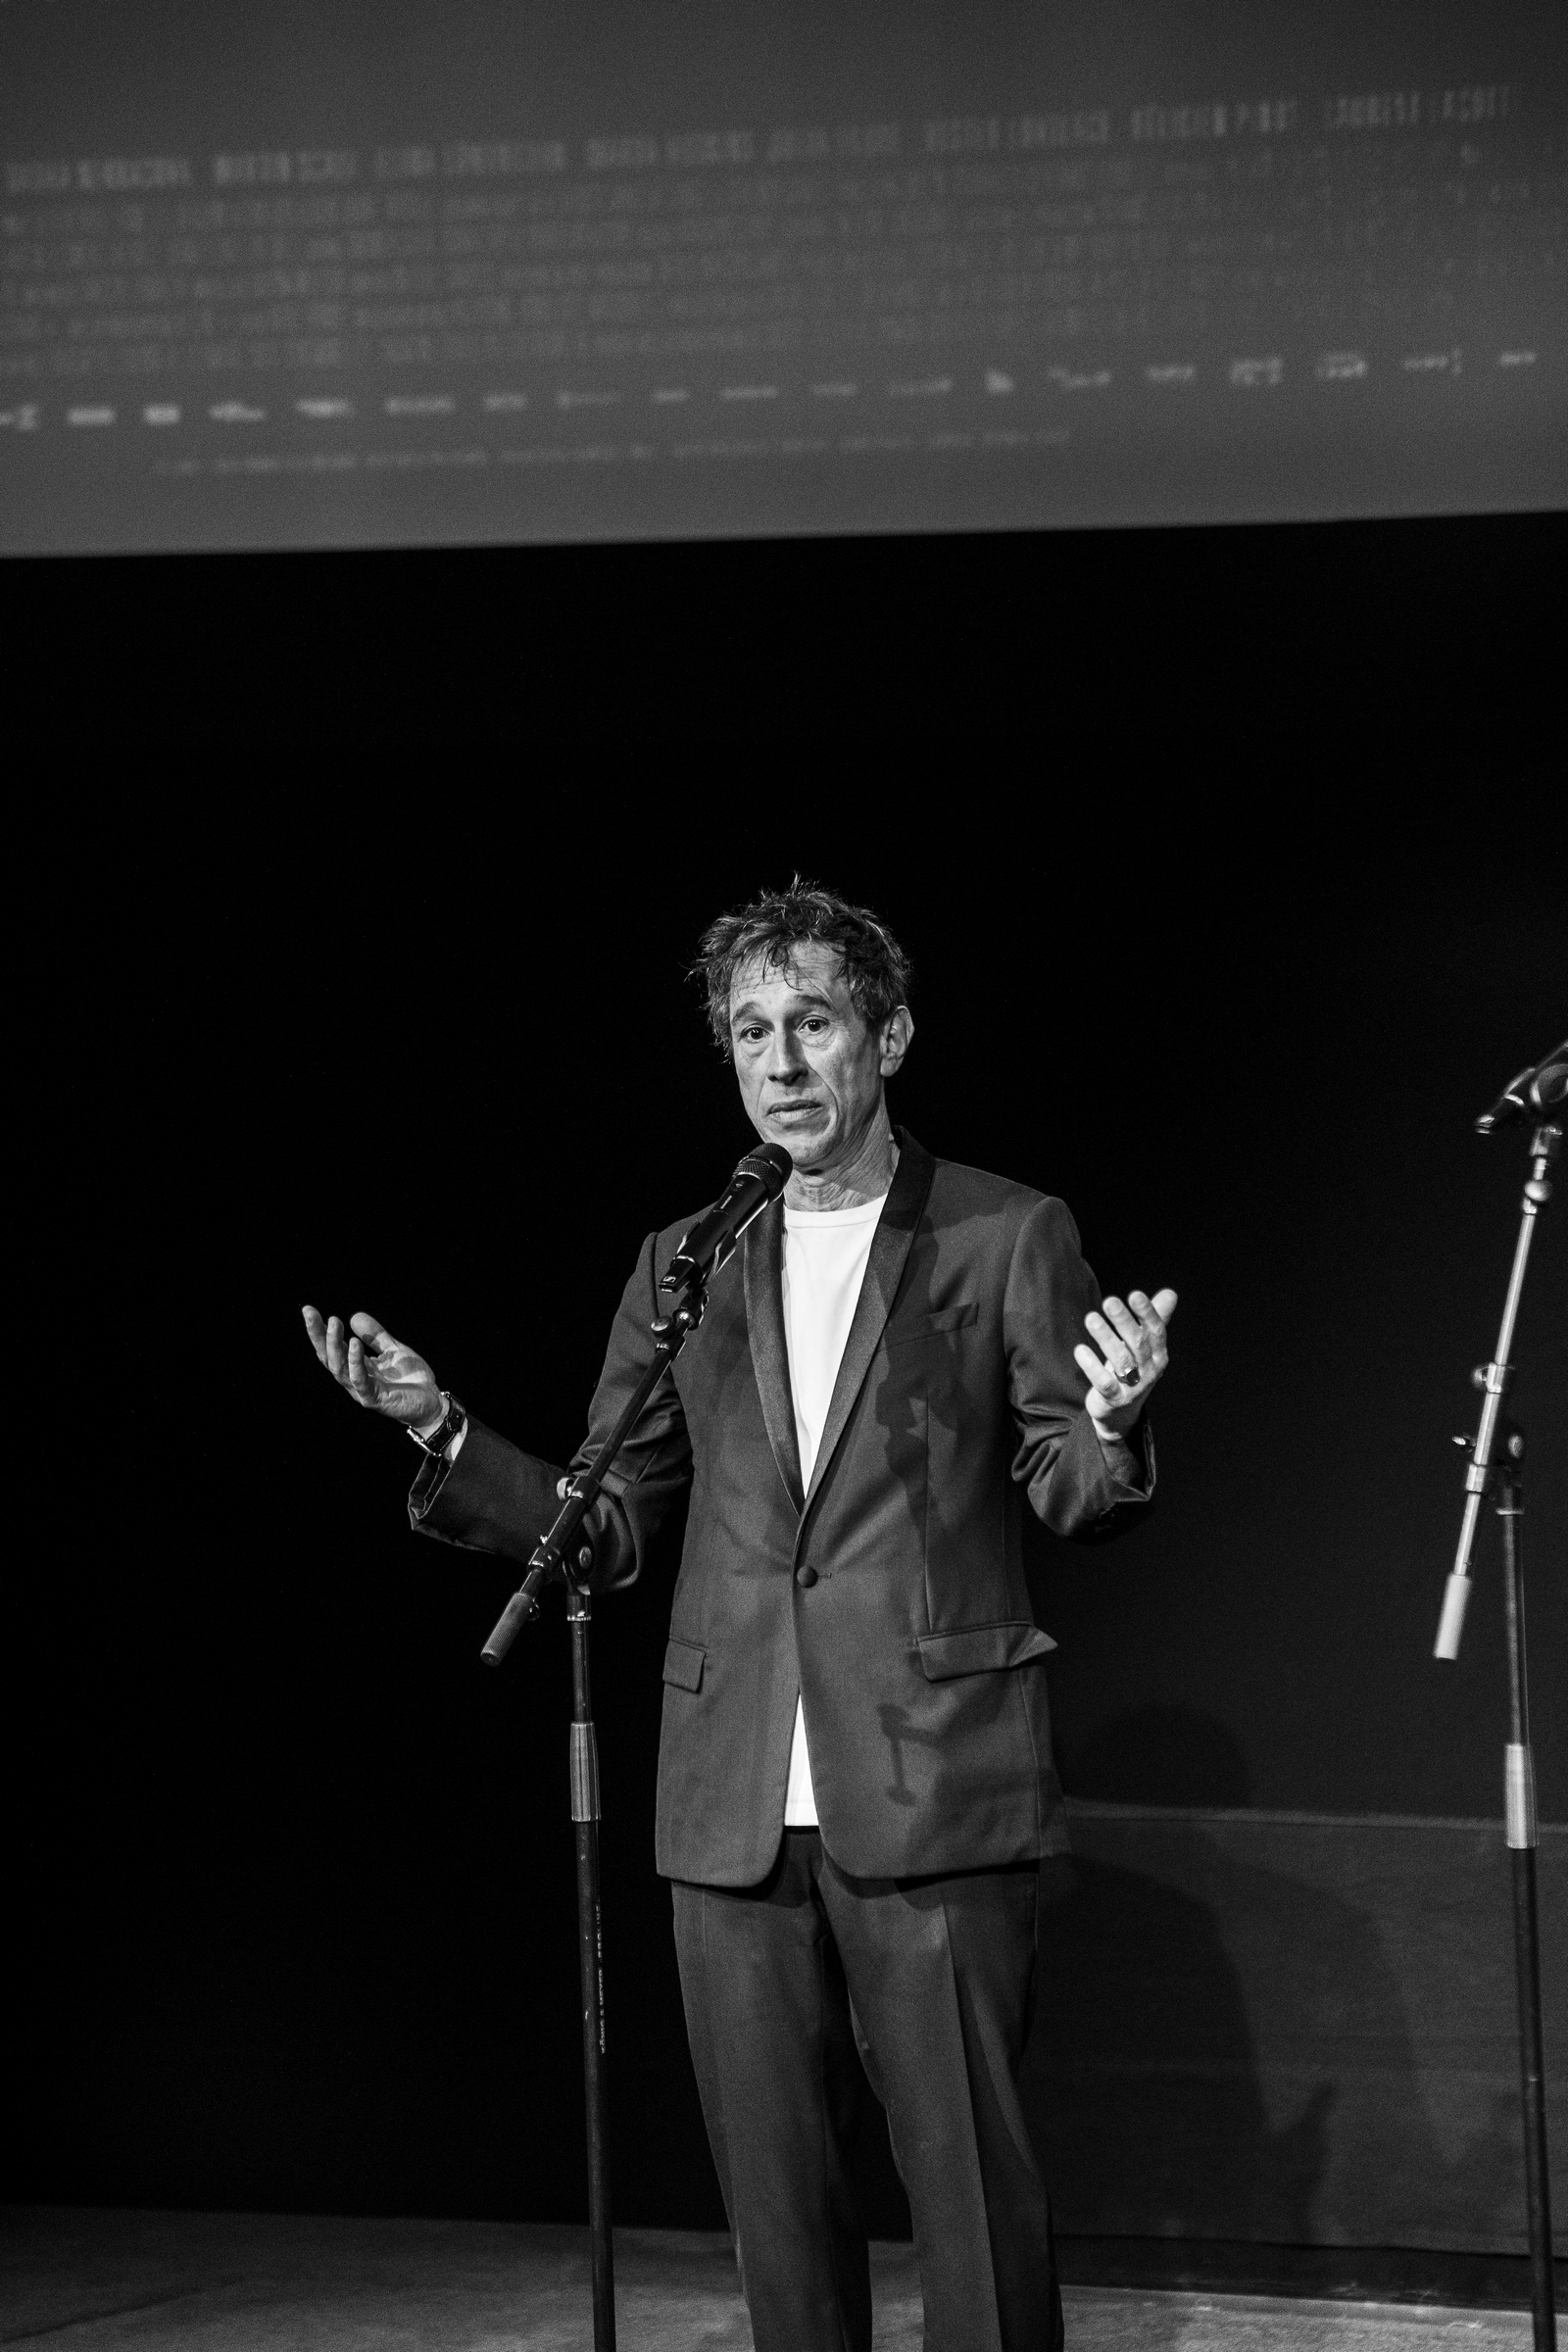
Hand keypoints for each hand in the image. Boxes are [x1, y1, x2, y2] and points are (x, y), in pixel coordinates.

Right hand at [301, 1306, 442, 1429]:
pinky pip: (360, 1380)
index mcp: (355, 1367)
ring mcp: (361, 1390)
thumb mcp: (393, 1350)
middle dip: (318, 1335)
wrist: (432, 1402)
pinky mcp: (374, 1399)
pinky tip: (354, 1344)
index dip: (319, 1331)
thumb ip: (375, 1336)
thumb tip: (353, 1316)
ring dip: (334, 1345)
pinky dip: (355, 1362)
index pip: (332, 1348)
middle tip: (310, 1313)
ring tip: (333, 1324)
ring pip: (339, 1368)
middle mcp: (353, 1379)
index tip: (308, 1310)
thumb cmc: (411, 1379)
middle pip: (328, 1357)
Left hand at [1075, 1288, 1177, 1437]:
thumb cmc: (1133, 1370)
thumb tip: (1170, 1293)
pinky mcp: (1114, 1398)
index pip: (1156, 1331)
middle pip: (1137, 1343)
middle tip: (1109, 1301)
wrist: (1120, 1412)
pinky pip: (1104, 1382)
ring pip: (1120, 1360)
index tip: (1135, 1295)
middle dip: (1123, 1321)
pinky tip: (1080, 1350)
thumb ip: (1156, 1319)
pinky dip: (1092, 1366)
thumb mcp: (1146, 1346)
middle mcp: (1149, 1370)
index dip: (1147, 1313)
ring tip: (1090, 1318)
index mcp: (1158, 1354)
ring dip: (1105, 1338)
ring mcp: (1132, 1386)